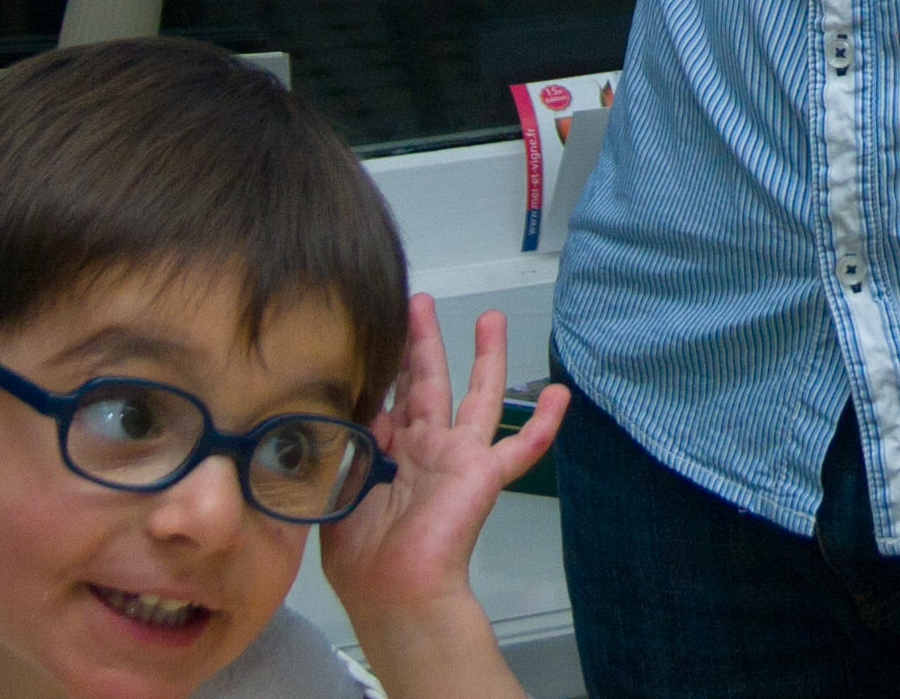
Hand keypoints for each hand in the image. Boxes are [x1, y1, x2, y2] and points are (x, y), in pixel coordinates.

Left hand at [321, 297, 567, 662]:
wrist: (397, 597)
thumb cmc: (364, 563)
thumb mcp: (338, 496)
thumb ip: (343, 452)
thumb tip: (353, 410)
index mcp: (390, 455)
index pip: (387, 399)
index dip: (383, 367)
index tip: (374, 330)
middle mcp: (426, 448)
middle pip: (427, 380)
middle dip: (423, 340)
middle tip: (419, 301)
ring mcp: (457, 457)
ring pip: (478, 395)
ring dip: (487, 356)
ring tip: (492, 318)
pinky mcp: (482, 473)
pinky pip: (520, 447)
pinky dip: (541, 423)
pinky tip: (560, 396)